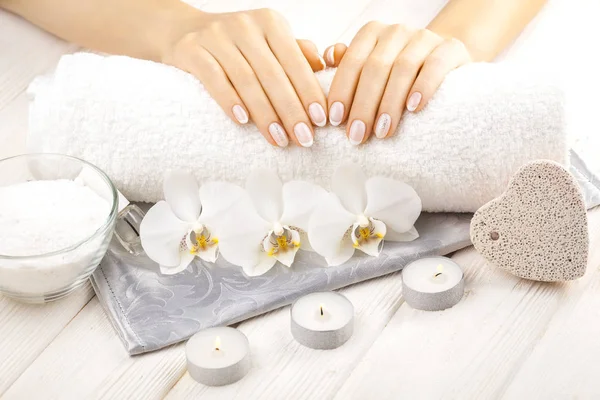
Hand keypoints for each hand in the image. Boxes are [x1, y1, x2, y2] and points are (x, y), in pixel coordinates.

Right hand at [163, 9, 326, 147]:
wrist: (183, 30)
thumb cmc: (237, 45)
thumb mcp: (268, 42)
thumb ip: (295, 53)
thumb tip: (322, 66)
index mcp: (270, 23)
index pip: (294, 61)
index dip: (309, 92)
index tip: (321, 121)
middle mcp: (245, 25)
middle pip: (273, 75)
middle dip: (291, 111)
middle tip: (304, 139)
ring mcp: (216, 36)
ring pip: (246, 80)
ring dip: (265, 114)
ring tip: (279, 140)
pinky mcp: (192, 49)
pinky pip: (214, 79)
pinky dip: (230, 101)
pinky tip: (243, 121)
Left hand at [323, 23, 470, 144]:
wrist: (443, 65)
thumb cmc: (395, 75)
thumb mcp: (369, 70)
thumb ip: (347, 65)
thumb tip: (328, 59)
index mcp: (372, 34)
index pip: (352, 62)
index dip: (342, 91)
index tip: (334, 121)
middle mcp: (396, 31)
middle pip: (375, 67)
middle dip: (363, 106)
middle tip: (356, 136)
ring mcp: (425, 38)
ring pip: (402, 69)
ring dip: (389, 104)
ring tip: (382, 132)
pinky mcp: (450, 49)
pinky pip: (435, 67)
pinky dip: (423, 88)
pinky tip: (413, 109)